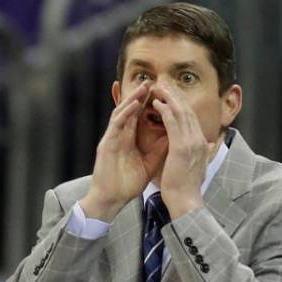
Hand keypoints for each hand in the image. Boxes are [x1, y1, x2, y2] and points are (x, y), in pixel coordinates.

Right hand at [83, 82, 165, 220]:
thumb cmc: (126, 185)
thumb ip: (160, 150)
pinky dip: (124, 113)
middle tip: (154, 81)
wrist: (111, 200)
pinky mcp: (106, 144)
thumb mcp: (149, 164)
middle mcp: (119, 136)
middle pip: (131, 111)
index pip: (140, 117)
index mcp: (129, 140)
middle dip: (142, 96)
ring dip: (132, 99)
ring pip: (122, 113)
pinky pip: (115, 124)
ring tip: (145, 87)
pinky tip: (134, 104)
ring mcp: (112, 139)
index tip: (164, 93)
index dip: (151, 104)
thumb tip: (174, 136)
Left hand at [152, 82, 215, 218]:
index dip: (182, 103)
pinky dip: (166, 111)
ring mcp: (191, 142)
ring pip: (181, 112)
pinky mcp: (181, 147)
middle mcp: (199, 139)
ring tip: (159, 86)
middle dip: (176, 94)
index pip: (192, 117)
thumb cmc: (186, 188)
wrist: (186, 202)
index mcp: (201, 143)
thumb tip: (211, 147)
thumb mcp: (197, 166)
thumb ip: (202, 154)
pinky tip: (157, 103)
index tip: (172, 93)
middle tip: (164, 82)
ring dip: (170, 97)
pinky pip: (173, 123)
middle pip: (188, 110)